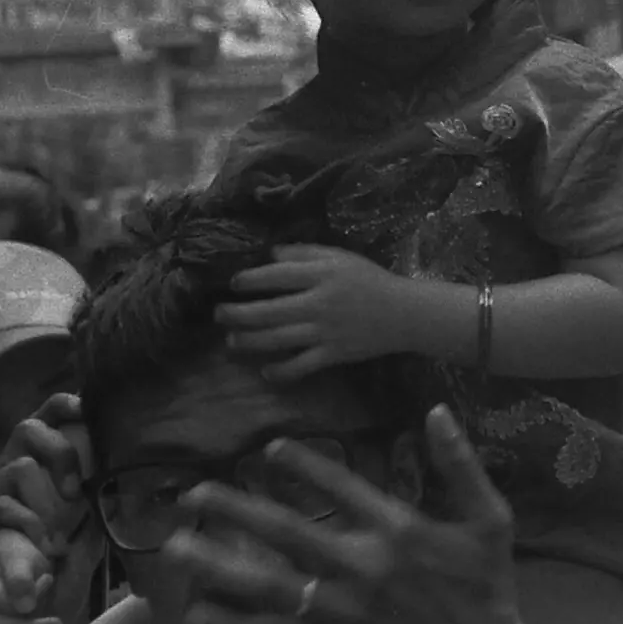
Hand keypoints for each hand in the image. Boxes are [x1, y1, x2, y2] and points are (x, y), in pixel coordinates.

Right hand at [0, 394, 99, 623]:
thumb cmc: (49, 585)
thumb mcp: (82, 542)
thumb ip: (93, 509)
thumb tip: (116, 476)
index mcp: (35, 470)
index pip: (44, 420)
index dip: (63, 405)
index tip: (85, 409)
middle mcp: (5, 473)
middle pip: (29, 428)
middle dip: (61, 452)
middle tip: (76, 493)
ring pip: (21, 465)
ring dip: (48, 501)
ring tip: (56, 537)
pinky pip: (0, 503)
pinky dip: (27, 523)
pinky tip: (39, 545)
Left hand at [163, 404, 558, 623]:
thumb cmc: (486, 589)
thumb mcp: (492, 520)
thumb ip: (462, 463)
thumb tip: (435, 410)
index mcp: (397, 534)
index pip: (340, 487)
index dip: (302, 464)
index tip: (267, 449)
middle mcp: (362, 573)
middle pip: (287, 535)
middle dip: (236, 511)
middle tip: (193, 494)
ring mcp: (343, 619)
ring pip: (269, 589)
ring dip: (220, 568)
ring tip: (177, 550)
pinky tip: (201, 616)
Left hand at [216, 244, 416, 380]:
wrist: (403, 314)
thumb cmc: (369, 279)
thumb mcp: (339, 257)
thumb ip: (305, 253)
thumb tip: (271, 255)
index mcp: (321, 274)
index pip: (276, 276)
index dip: (250, 280)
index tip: (233, 283)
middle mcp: (319, 303)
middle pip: (269, 310)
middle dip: (238, 314)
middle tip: (219, 315)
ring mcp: (325, 332)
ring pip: (278, 339)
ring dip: (250, 341)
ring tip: (231, 340)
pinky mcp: (333, 355)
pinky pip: (301, 366)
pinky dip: (281, 370)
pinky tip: (266, 370)